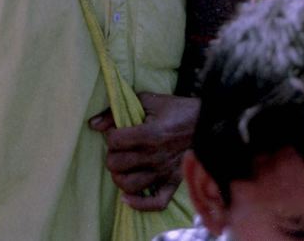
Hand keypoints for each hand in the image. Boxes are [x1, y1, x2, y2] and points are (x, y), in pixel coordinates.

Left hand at [88, 93, 198, 210]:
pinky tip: (128, 196)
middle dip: (112, 155)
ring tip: (122, 167)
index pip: (114, 141)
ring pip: (129, 185)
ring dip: (119, 177)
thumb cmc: (178, 110)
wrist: (209, 123)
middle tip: (119, 149)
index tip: (117, 131)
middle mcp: (156, 156)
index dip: (111, 135)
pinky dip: (139, 203)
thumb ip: (118, 111)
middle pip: (117, 164)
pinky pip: (155, 202)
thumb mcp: (149, 100)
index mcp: (150, 134)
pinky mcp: (174, 182)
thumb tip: (94, 124)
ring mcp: (165, 172)